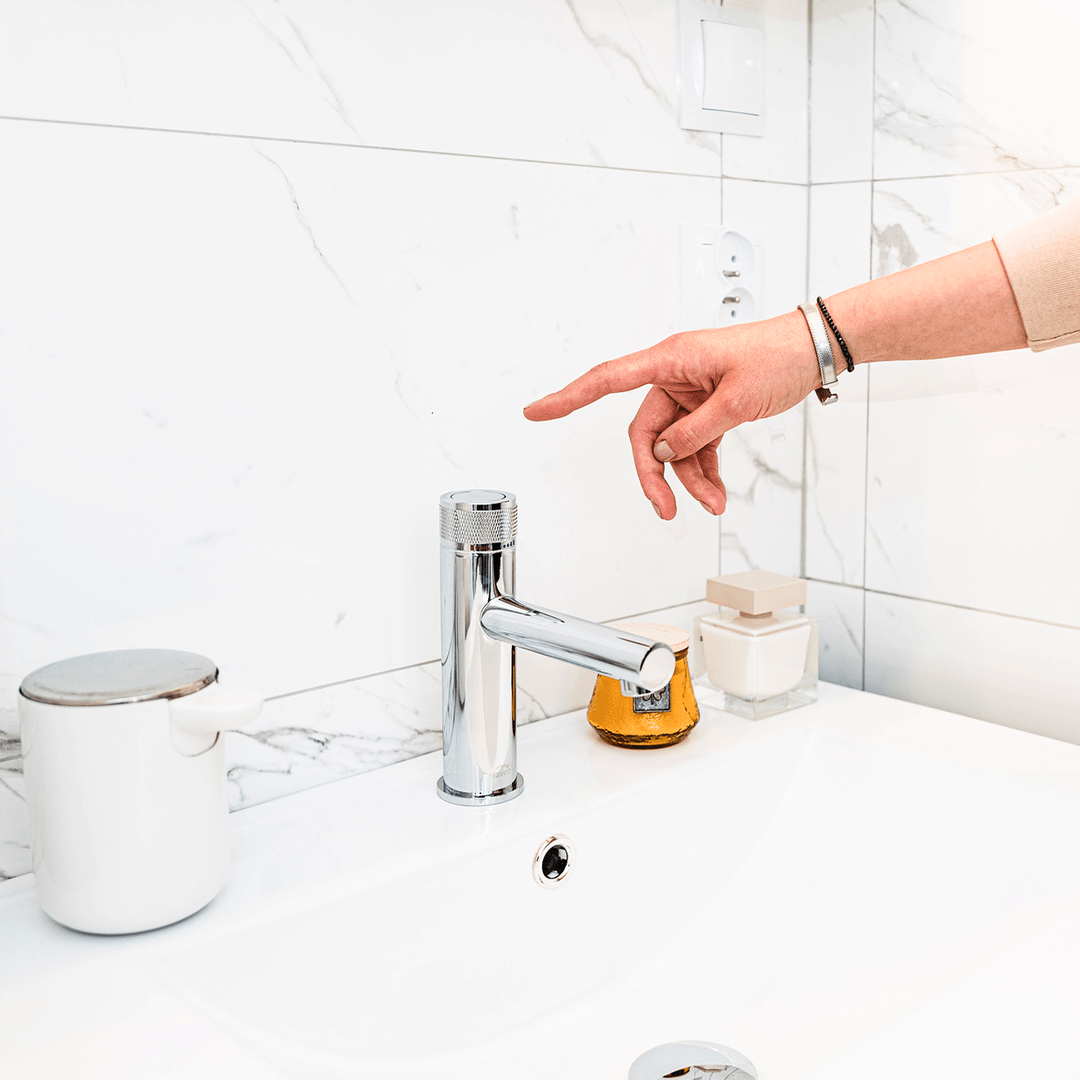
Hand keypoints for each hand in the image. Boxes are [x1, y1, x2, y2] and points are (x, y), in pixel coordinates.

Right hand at [523, 310, 820, 518]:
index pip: (607, 380)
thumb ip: (695, 432)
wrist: (815, 351)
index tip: (537, 411)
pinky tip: (715, 491)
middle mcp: (674, 375)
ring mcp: (691, 393)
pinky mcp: (708, 407)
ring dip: (688, 479)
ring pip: (672, 446)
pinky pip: (694, 444)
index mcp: (671, 359)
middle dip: (656, 474)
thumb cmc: (778, 355)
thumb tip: (665, 454)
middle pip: (645, 433)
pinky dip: (703, 469)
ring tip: (712, 503)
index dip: (568, 398)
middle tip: (666, 508)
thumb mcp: (736, 401)